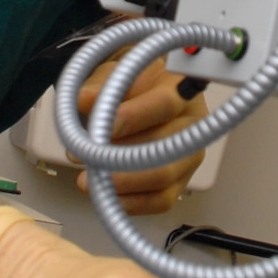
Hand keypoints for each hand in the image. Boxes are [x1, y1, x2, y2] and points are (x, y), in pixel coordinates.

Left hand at [73, 54, 208, 214]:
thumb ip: (100, 86)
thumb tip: (85, 100)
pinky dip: (131, 203)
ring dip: (123, 183)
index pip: (165, 104)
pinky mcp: (179, 180)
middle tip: (88, 157)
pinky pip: (161, 200)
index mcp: (180, 89)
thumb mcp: (113, 74)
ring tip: (90, 179)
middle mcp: (192, 123)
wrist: (140, 97)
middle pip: (166, 147)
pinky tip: (107, 197)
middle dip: (122, 157)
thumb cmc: (132, 84)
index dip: (134, 117)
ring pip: (164, 176)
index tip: (104, 126)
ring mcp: (188, 155)